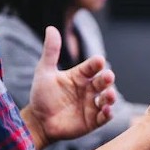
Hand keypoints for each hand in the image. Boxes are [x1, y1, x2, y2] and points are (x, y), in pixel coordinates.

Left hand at [23, 26, 115, 147]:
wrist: (38, 121)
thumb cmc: (42, 96)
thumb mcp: (44, 72)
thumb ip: (51, 52)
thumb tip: (51, 28)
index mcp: (80, 76)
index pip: (92, 67)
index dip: (96, 64)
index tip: (99, 60)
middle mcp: (89, 89)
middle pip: (102, 82)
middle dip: (107, 79)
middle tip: (108, 76)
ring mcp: (92, 104)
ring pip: (107, 98)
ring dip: (111, 96)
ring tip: (109, 95)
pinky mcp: (93, 120)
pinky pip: (104, 116)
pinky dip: (108, 113)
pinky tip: (106, 110)